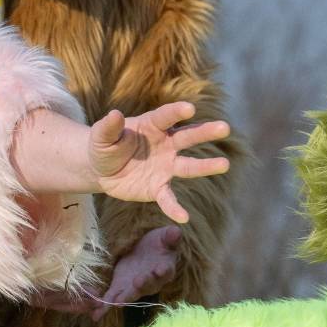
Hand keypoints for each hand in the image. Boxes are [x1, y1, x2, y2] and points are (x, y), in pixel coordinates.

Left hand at [36, 226, 183, 319]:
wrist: (145, 250)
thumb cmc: (158, 244)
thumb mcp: (164, 237)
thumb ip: (170, 237)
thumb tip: (176, 232)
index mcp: (165, 268)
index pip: (166, 270)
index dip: (163, 270)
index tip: (160, 269)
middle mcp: (152, 282)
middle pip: (148, 285)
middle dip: (142, 285)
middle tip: (138, 282)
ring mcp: (135, 287)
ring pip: (130, 294)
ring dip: (124, 298)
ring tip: (117, 303)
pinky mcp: (120, 287)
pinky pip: (113, 298)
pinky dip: (105, 306)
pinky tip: (97, 315)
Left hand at [88, 102, 231, 224]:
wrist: (101, 170)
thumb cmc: (104, 146)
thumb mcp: (101, 136)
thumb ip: (108, 127)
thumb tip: (115, 114)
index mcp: (152, 126)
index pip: (166, 117)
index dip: (176, 112)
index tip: (190, 109)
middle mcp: (165, 144)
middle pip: (187, 136)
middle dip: (205, 132)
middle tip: (224, 128)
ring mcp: (165, 166)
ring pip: (188, 166)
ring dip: (206, 166)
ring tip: (225, 164)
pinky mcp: (158, 187)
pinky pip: (168, 198)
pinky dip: (175, 207)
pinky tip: (184, 217)